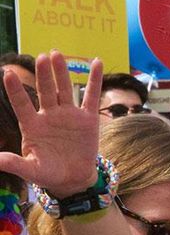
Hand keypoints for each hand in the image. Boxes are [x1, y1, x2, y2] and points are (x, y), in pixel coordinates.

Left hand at [0, 51, 100, 195]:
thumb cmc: (48, 174)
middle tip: (42, 57)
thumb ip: (14, 163)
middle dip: (43, 75)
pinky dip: (95, 80)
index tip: (8, 73)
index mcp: (32, 125)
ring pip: (64, 90)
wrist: (73, 179)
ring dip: (61, 73)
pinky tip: (97, 62)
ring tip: (56, 55)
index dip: (15, 90)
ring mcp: (69, 115)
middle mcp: (49, 115)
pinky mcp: (88, 119)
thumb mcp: (30, 170)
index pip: (21, 104)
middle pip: (45, 91)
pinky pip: (91, 97)